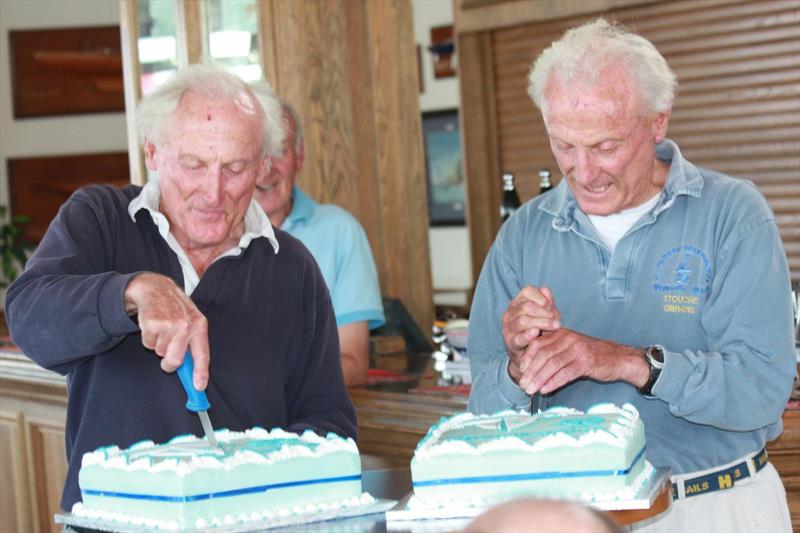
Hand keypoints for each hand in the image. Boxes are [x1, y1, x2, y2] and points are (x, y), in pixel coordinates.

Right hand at [124, 272, 209, 389]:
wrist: (157, 289)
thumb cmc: (177, 310)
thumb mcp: (191, 322)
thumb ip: (193, 345)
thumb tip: (192, 373)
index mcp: (199, 326)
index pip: (202, 354)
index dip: (201, 372)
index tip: (199, 387)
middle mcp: (186, 325)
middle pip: (175, 360)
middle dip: (169, 364)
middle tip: (167, 358)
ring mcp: (168, 324)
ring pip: (160, 352)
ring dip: (159, 345)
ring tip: (162, 329)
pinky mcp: (152, 324)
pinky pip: (148, 344)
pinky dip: (149, 338)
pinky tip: (153, 325)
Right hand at [502, 286, 560, 382]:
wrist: (529, 356)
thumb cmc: (539, 331)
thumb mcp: (545, 315)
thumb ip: (547, 302)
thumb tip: (546, 291)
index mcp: (517, 303)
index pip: (527, 291)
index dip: (541, 297)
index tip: (551, 307)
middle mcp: (510, 313)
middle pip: (527, 306)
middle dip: (545, 312)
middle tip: (557, 321)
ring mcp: (508, 328)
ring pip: (523, 320)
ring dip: (542, 323)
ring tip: (555, 327)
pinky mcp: (510, 343)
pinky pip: (518, 337)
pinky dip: (527, 335)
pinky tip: (536, 333)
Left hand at [516, 328, 648, 394]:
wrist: (617, 358)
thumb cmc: (590, 355)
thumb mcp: (569, 348)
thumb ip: (552, 351)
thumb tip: (530, 366)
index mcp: (561, 333)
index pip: (538, 343)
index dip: (527, 357)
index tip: (520, 370)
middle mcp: (568, 339)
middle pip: (543, 354)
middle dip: (531, 371)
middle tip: (522, 384)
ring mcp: (577, 349)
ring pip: (552, 364)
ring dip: (539, 379)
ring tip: (530, 389)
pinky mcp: (586, 362)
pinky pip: (566, 373)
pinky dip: (553, 382)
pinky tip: (545, 389)